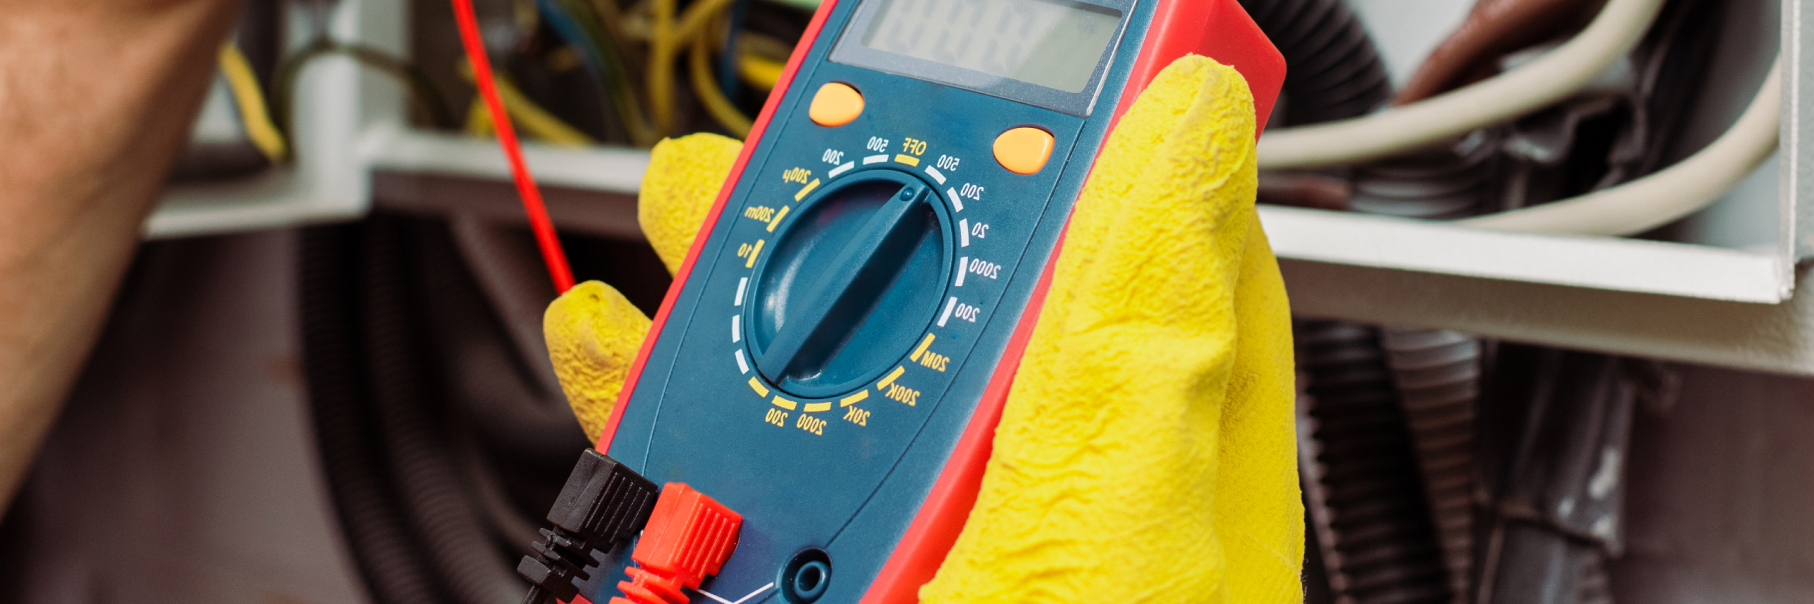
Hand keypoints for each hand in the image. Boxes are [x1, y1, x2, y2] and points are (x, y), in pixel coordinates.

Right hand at [544, 55, 1300, 602]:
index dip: (1067, 121)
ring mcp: (918, 539)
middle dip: (851, 183)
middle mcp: (1043, 491)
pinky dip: (657, 398)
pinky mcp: (805, 583)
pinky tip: (622, 350)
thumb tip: (1192, 129)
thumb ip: (1142, 337)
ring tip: (686, 214)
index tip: (995, 40)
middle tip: (786, 128)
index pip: (1134, 234)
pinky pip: (721, 470)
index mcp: (1154, 457)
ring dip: (737, 272)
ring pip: (823, 361)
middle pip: (953, 282)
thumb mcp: (1113, 537)